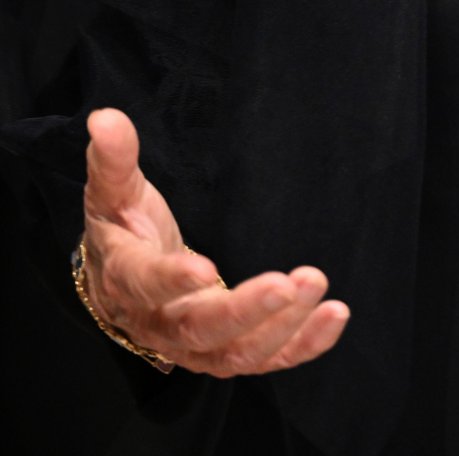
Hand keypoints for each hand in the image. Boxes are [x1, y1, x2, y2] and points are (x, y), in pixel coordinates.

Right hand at [82, 108, 349, 375]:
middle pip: (199, 330)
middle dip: (245, 311)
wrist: (120, 282)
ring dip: (281, 328)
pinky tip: (334, 315)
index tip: (206, 269)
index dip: (173, 280)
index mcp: (127, 278)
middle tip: (288, 284)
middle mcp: (159, 323)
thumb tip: (105, 117)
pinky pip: (265, 358)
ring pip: (235, 352)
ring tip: (318, 288)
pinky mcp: (227, 349)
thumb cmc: (121, 228)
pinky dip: (301, 345)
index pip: (146, 285)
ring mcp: (194, 345)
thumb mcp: (113, 192)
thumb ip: (113, 159)